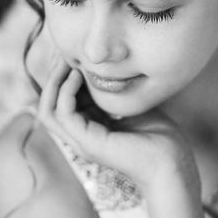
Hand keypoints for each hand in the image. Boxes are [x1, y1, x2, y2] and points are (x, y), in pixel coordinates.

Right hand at [37, 54, 199, 194]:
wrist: (170, 162)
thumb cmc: (157, 136)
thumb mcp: (129, 106)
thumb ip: (114, 92)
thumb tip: (106, 68)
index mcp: (88, 129)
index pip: (61, 102)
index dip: (63, 78)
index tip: (73, 55)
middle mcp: (80, 137)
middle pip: (48, 106)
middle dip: (53, 78)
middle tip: (64, 55)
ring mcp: (81, 142)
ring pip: (48, 111)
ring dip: (54, 84)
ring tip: (67, 63)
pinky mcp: (88, 142)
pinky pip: (64, 114)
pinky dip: (66, 92)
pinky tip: (78, 76)